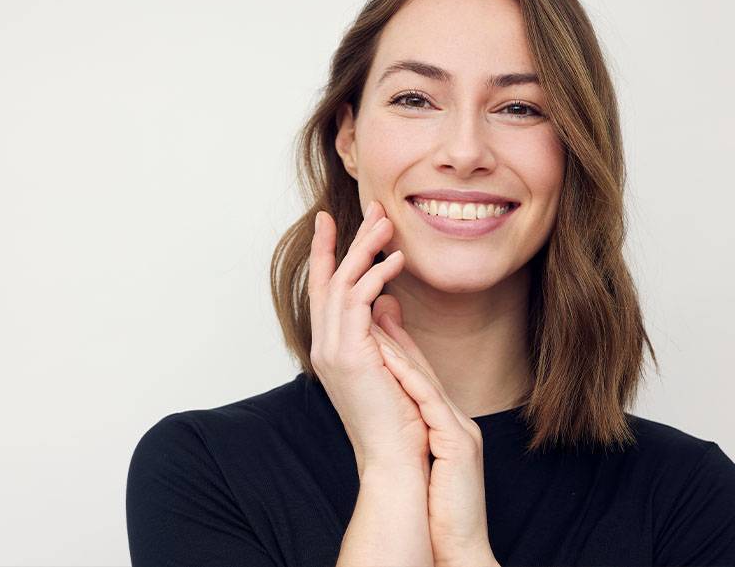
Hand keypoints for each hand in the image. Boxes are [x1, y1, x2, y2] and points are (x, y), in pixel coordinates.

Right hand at [308, 202, 429, 476]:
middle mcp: (325, 346)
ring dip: (363, 249)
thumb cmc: (398, 419)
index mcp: (332, 348)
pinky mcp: (349, 355)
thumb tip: (390, 300)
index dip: (328, 254)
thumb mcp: (392, 364)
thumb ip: (388, 330)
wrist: (395, 461)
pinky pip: (357, 301)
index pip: (325, 291)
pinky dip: (376, 275)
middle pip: (329, 279)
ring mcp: (332, 350)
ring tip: (386, 221)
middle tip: (368, 207)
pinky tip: (395, 259)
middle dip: (346, 240)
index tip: (333, 223)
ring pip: (342, 283)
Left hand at [372, 301, 499, 566]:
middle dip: (395, 327)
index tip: (372, 307)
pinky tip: (389, 360)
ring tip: (373, 311)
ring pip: (424, 377)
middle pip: (421, 364)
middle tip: (373, 291)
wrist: (459, 546)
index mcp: (445, 420)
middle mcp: (455, 417)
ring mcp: (460, 428)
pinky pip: (430, 404)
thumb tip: (388, 402)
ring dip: (398, 343)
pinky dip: (409, 379)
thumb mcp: (423, 457)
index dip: (394, 338)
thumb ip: (410, 425)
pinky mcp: (459, 444)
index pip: (416, 372)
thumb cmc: (440, 507)